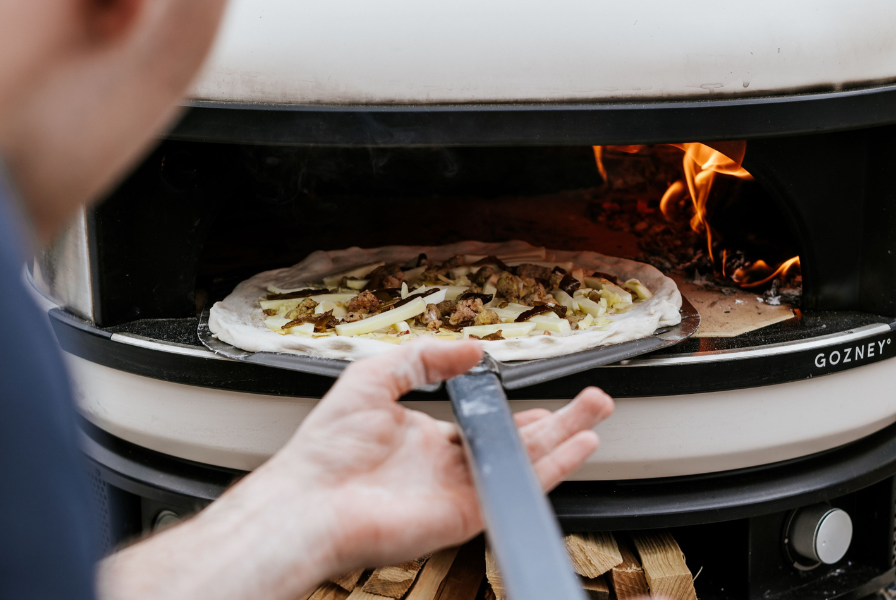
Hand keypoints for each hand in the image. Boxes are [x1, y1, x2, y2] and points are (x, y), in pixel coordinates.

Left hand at [266, 338, 613, 574]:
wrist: (310, 499)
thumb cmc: (327, 448)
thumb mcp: (375, 377)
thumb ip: (424, 359)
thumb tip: (471, 351)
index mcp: (426, 439)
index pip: (482, 426)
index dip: (513, 414)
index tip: (540, 402)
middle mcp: (448, 467)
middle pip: (515, 444)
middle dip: (557, 424)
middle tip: (590, 402)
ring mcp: (460, 491)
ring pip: (525, 463)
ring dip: (566, 440)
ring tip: (597, 415)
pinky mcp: (467, 513)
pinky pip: (517, 487)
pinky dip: (554, 468)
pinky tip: (579, 447)